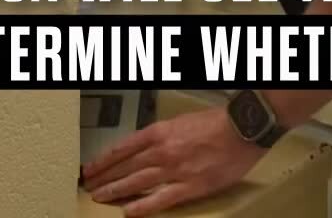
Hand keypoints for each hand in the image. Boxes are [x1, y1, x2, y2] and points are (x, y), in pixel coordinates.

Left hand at [80, 107, 262, 215]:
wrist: (242, 129)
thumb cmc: (216, 123)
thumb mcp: (181, 121)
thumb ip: (161, 135)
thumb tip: (146, 148)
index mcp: (159, 131)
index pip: (122, 148)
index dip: (104, 160)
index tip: (91, 168)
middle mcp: (162, 150)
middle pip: (125, 166)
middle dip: (104, 177)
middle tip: (89, 186)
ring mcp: (174, 170)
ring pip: (136, 182)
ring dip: (115, 191)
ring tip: (99, 197)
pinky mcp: (189, 186)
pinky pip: (160, 200)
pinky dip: (142, 206)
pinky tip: (128, 211)